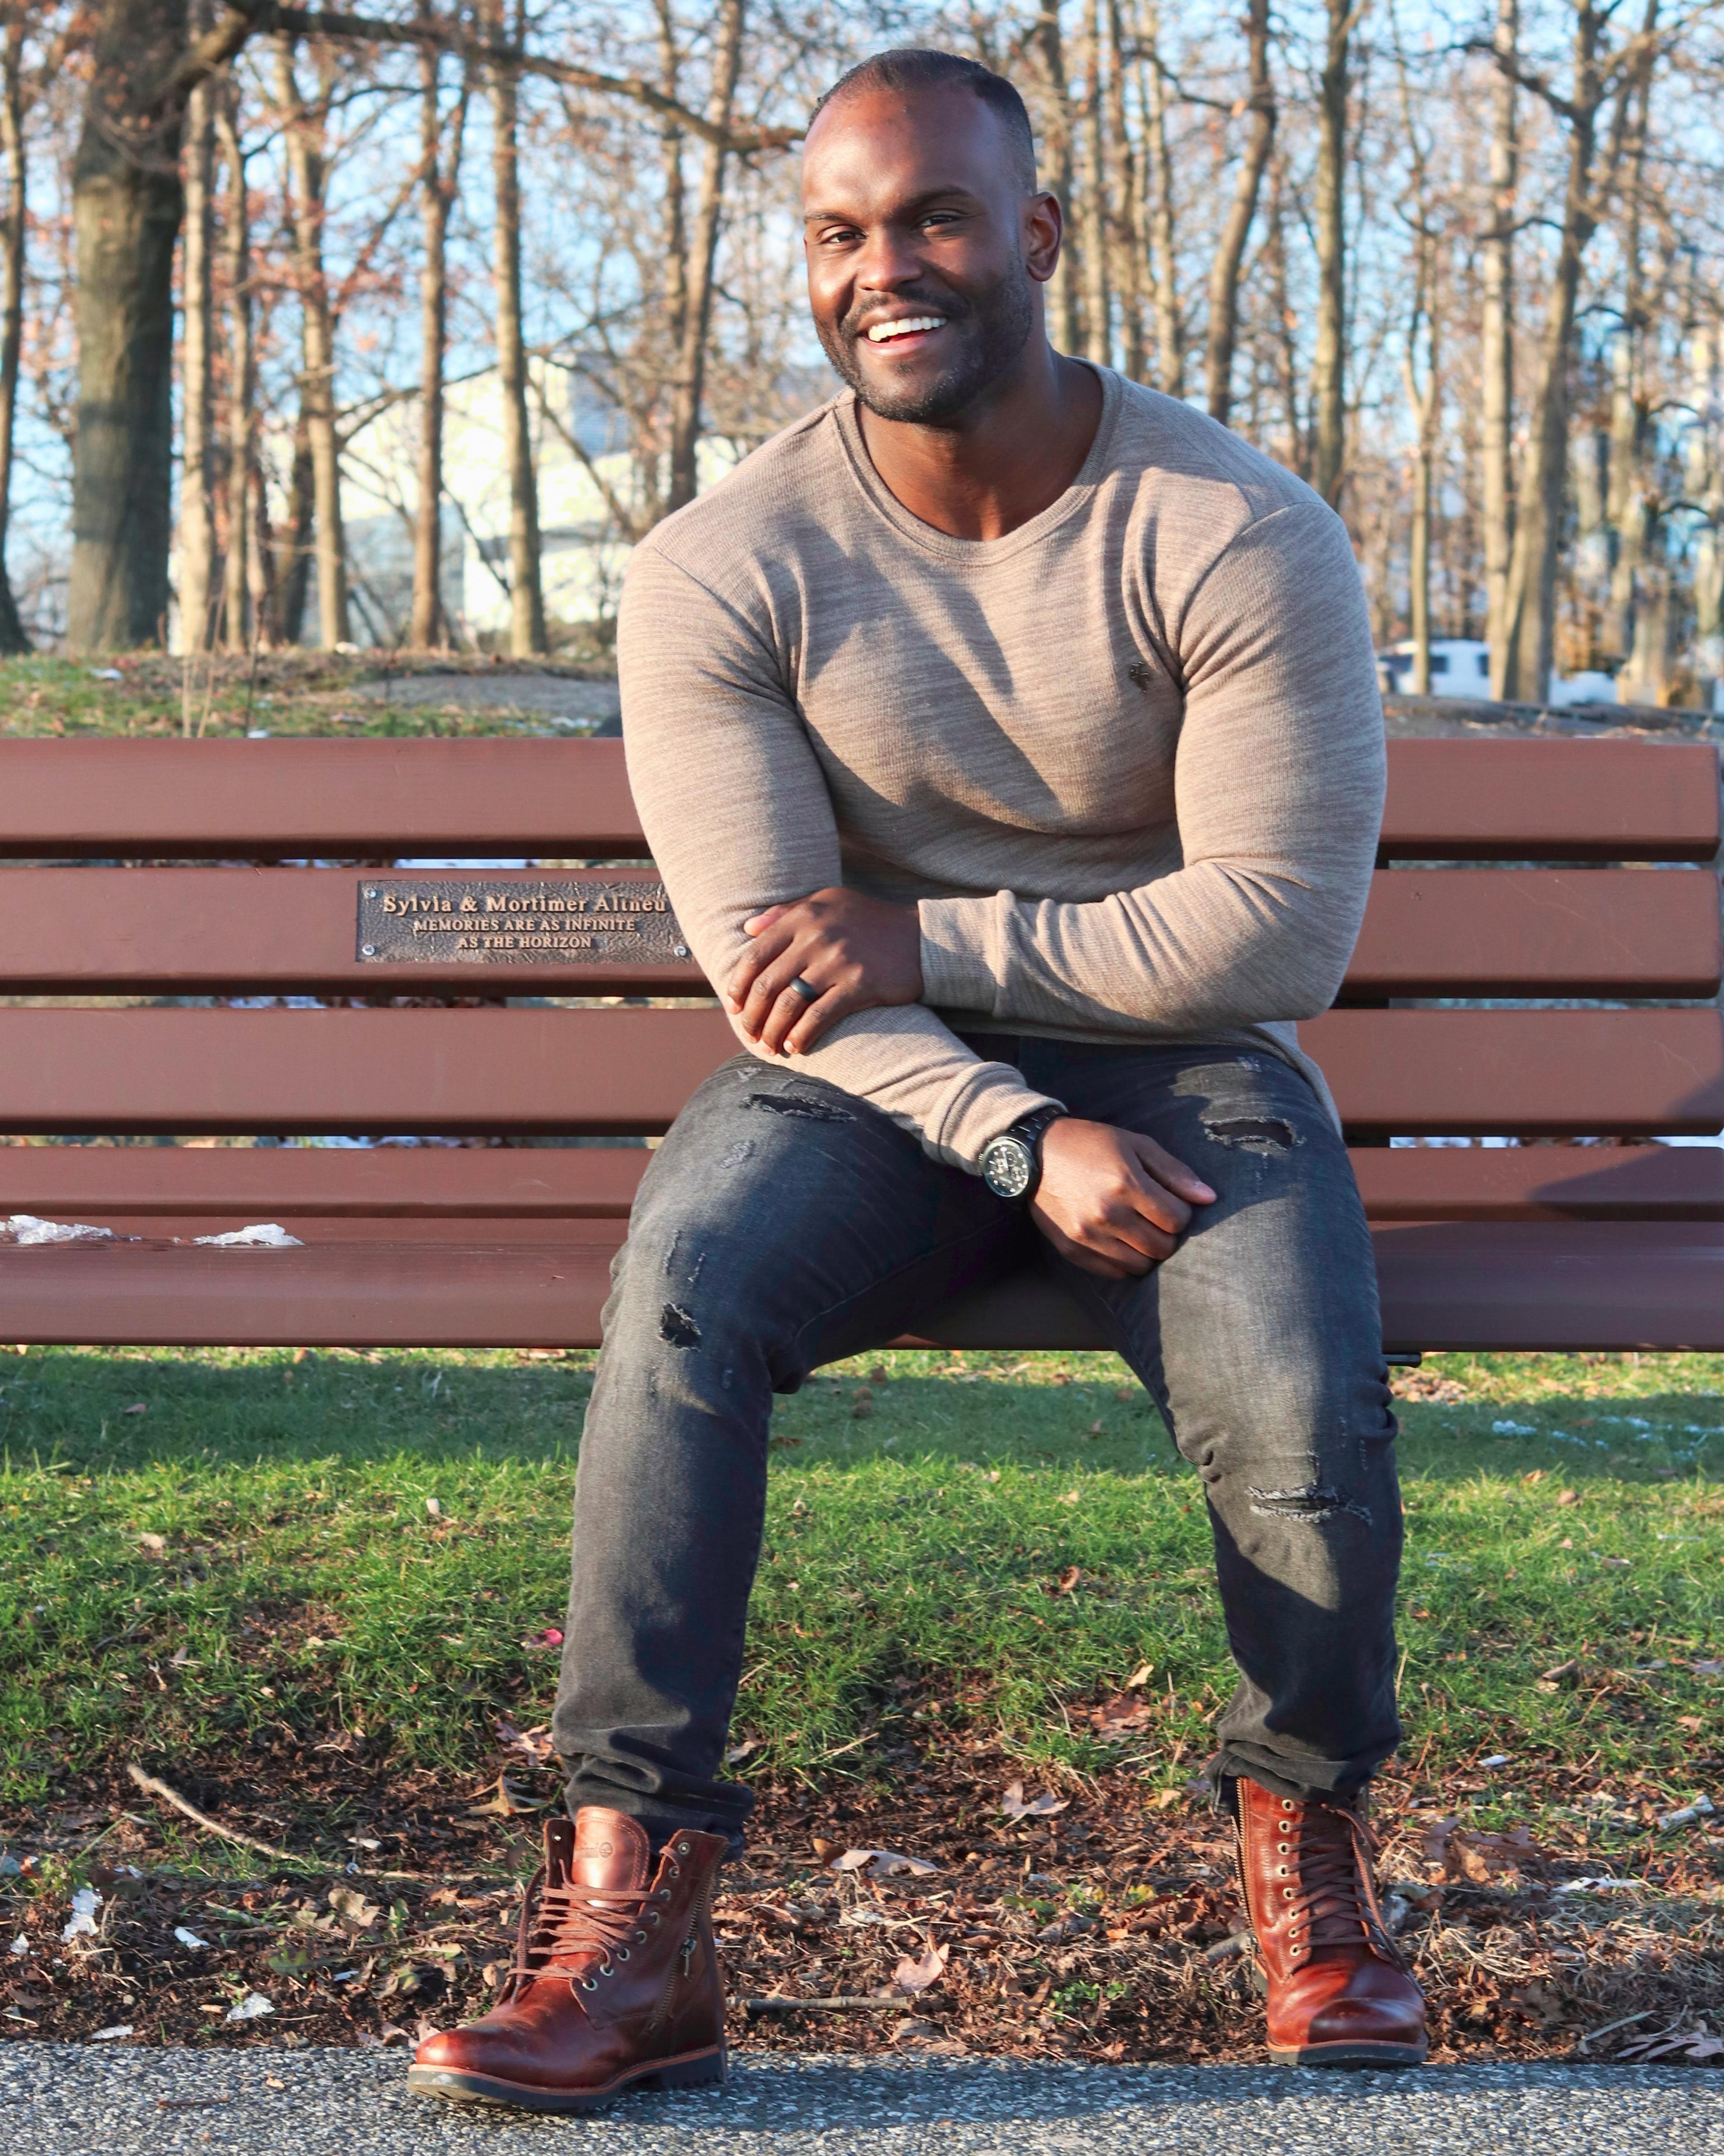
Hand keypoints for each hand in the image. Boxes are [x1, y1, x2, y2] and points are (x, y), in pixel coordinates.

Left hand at [726, 886, 922, 1055]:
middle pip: (768, 984)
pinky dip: (802, 1035)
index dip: (738, 985)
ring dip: (773, 1031)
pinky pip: (820, 1017)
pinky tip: (795, 1046)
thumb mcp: (827, 903)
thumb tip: (747, 928)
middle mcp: (817, 937)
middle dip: (752, 1015)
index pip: (755, 955)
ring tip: (769, 1045)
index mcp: (804, 917)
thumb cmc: (869, 921)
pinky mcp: (859, 985)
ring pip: (789, 1004)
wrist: (921, 937)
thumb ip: (786, 913)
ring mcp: (838, 961)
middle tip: (749, 1033)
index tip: (733, 1005)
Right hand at [1029, 1118, 1216, 1278]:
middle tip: (1154, 1218)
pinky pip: (1113, 1273)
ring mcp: (1088, 1235)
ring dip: (1146, 1251)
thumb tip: (1209, 1198)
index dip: (1180, 1211)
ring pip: (1141, 1266)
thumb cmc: (1090, 1144)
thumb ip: (1174, 1172)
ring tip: (1137, 1230)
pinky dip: (1123, 1262)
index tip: (1168, 1201)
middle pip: (1162, 1247)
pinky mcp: (1072, 1250)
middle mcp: (1107, 1214)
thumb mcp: (1135, 1145)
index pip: (1177, 1219)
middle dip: (1166, 1234)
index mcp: (1126, 1184)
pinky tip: (1118, 1240)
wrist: (1033, 1155)